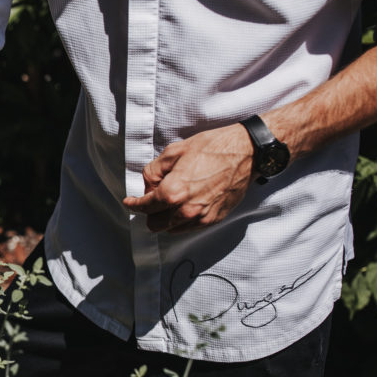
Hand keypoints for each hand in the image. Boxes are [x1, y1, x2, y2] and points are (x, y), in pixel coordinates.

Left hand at [122, 124, 254, 232]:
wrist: (247, 152)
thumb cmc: (212, 148)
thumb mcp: (174, 151)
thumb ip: (153, 171)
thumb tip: (148, 186)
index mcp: (173, 192)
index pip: (145, 207)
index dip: (134, 204)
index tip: (129, 202)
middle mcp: (186, 210)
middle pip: (155, 224)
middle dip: (150, 213)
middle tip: (153, 198)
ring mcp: (201, 217)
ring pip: (171, 229)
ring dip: (165, 218)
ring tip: (171, 200)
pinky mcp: (214, 219)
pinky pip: (189, 228)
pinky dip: (181, 220)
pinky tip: (184, 205)